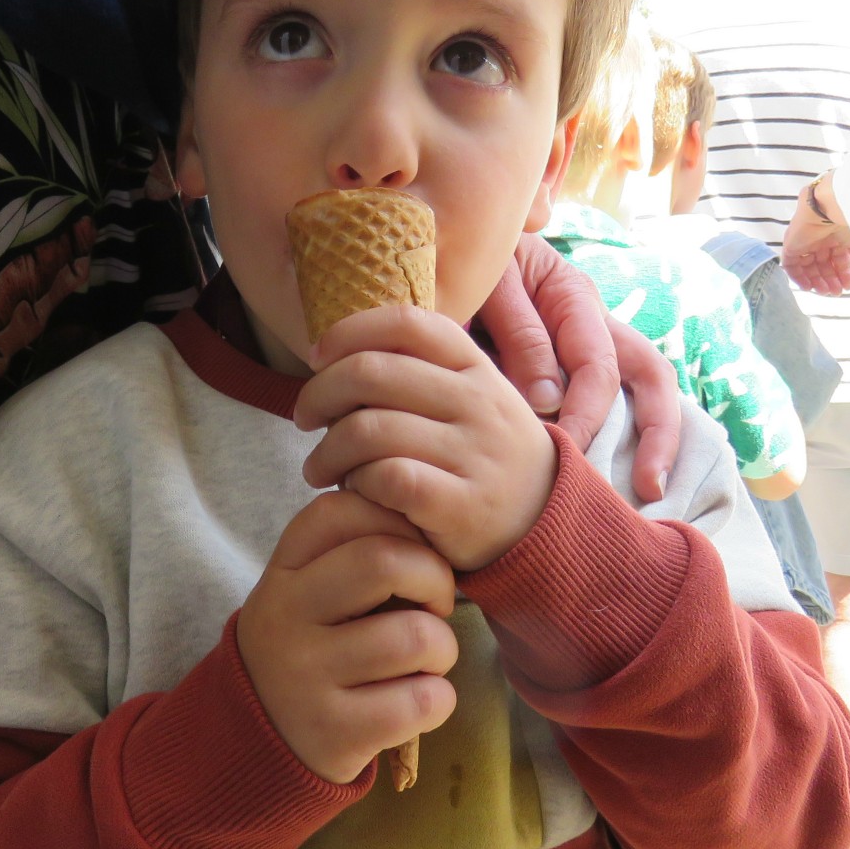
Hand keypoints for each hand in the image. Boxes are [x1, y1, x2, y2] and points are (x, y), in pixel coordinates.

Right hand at [236, 490, 459, 784]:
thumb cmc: (313, 648)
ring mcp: (305, 676)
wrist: (264, 741)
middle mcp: (285, 617)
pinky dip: (439, 698)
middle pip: (385, 561)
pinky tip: (416, 701)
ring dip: (443, 648)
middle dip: (435, 578)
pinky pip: (423, 699)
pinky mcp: (335, 731)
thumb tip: (427, 526)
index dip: (397, 521)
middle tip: (435, 605)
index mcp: (281, 573)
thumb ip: (353, 551)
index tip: (412, 552)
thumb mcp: (309, 591)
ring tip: (425, 661)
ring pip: (416, 636)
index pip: (342, 510)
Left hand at [297, 305, 557, 570]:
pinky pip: (386, 478)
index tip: (316, 358)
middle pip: (371, 373)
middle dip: (318, 394)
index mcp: (476, 367)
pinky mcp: (462, 505)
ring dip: (326, 451)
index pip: (405, 323)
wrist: (546, 525)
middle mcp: (479, 403)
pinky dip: (356, 483)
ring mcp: (474, 454)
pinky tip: (352, 492)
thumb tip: (338, 352)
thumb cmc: (484, 455)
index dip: (348, 332)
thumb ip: (421, 370)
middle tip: (304, 418)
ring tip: (317, 468)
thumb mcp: (472, 398)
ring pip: (368, 429)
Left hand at [477, 235, 679, 500]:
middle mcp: (593, 324)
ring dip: (654, 438)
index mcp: (575, 297)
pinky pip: (607, 405)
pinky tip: (612, 480)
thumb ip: (520, 332)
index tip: (565, 452)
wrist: (446, 246)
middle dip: (656, 433)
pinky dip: (616, 439)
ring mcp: (586, 348)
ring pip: (642, 390)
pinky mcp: (566, 371)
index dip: (587, 412)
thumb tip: (548, 399)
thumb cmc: (466, 261)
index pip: (599, 364)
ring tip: (652, 491)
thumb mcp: (491, 282)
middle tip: (647, 488)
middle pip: (650, 375)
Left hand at [782, 204, 849, 297]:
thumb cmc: (847, 220)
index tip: (849, 285)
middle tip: (837, 292)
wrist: (831, 207)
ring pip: (808, 267)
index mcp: (835, 236)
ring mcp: (804, 242)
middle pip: (823, 265)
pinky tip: (810, 287)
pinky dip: (798, 277)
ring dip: (817, 281)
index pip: (837, 259)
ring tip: (827, 292)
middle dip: (830, 280)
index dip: (843, 273)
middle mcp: (819, 239)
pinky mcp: (791, 245)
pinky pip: (791, 265)